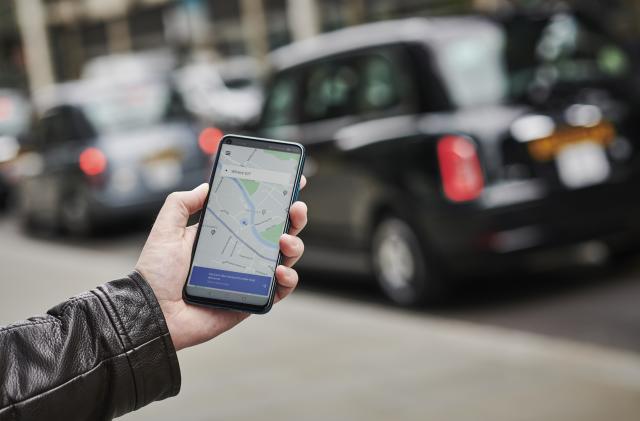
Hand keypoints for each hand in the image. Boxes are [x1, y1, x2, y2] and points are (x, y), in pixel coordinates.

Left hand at [135, 176, 306, 350]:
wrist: (155, 312)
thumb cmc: (157, 274)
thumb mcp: (166, 230)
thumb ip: (181, 203)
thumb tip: (205, 187)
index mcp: (224, 235)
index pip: (255, 213)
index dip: (275, 200)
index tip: (291, 183)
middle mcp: (241, 253)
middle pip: (278, 231)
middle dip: (294, 217)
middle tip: (296, 208)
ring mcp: (250, 276)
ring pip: (285, 257)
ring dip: (294, 245)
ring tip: (284, 241)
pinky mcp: (254, 299)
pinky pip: (281, 289)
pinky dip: (288, 279)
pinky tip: (279, 271)